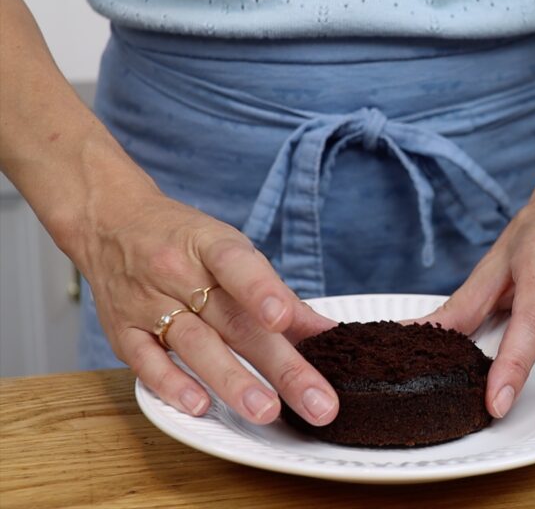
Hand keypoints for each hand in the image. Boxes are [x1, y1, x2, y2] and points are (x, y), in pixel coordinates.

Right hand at [72, 187, 338, 425]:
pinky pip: (146, 362)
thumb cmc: (184, 242)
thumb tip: (327, 332)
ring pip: (195, 345)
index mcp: (211, 247)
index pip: (237, 265)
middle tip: (316, 401)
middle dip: (281, 366)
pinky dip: (173, 384)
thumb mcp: (231, 251)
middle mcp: (179, 274)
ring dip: (233, 381)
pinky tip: (200, 406)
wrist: (108, 222)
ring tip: (267, 412)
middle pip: (234, 322)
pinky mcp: (123, 332)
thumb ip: (278, 294)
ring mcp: (148, 304)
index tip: (284, 320)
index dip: (262, 292)